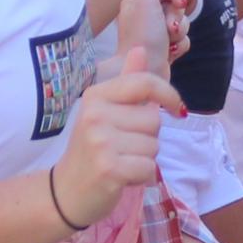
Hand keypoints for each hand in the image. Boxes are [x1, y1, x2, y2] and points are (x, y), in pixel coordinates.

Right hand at [53, 48, 169, 213]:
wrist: (65, 192)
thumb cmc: (91, 150)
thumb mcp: (104, 111)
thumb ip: (127, 83)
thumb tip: (141, 50)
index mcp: (96, 96)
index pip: (144, 83)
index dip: (169, 94)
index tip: (177, 109)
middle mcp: (95, 114)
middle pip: (154, 119)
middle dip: (148, 137)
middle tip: (124, 147)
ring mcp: (101, 141)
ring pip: (154, 145)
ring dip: (145, 158)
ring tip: (121, 162)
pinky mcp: (109, 168)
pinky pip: (149, 167)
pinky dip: (142, 177)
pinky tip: (123, 177)